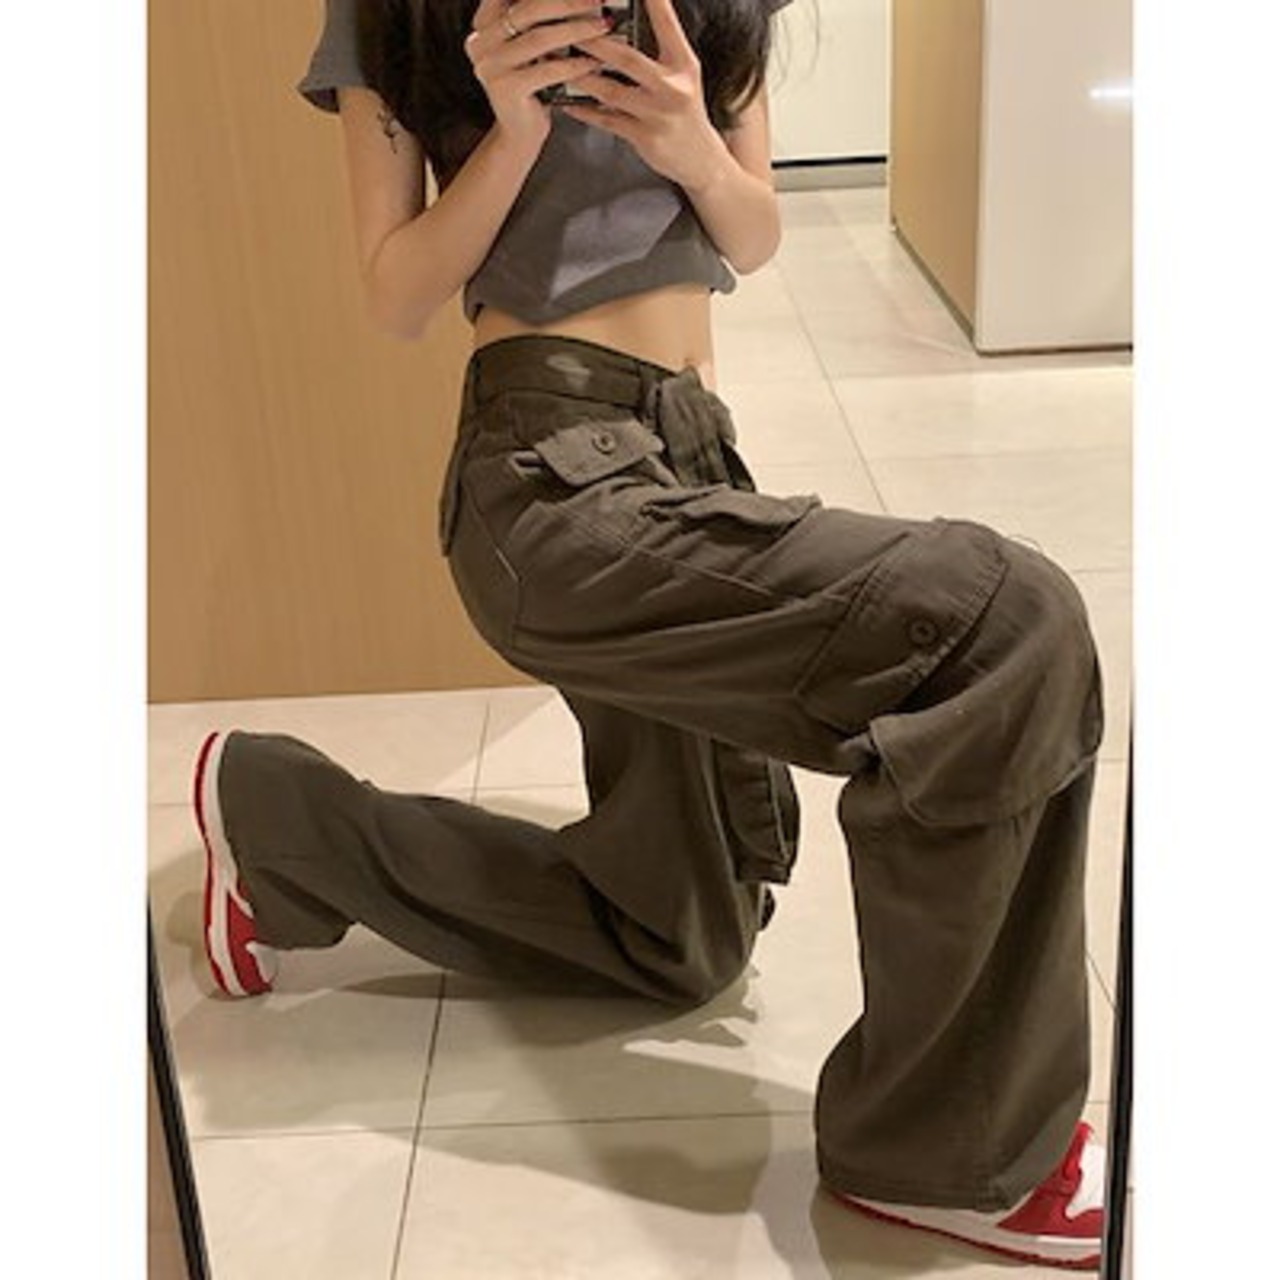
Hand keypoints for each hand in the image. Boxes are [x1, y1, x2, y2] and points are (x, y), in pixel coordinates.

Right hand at [465, 0, 610, 151]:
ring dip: (576, 30)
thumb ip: (538, 19)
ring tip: (602, 27)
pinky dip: (575, 64)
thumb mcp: (530, 46)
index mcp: (484, 25)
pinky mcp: (506, 89)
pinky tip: (594, 61)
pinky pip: (547, 70)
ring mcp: (490, 67)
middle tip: (596, 0)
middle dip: (566, 2)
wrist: (520, 133)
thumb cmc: (531, 86)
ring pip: (539, 38)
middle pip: (526, 10)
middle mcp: (480, 43)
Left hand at [559, 0, 732, 190]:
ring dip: (582, 76)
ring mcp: (658, 115)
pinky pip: (607, 121)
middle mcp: (673, 87)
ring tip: (561, 63)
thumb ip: (660, 50)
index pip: (666, 25)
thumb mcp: (683, 75)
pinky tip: (568, 102)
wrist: (699, 158)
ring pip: (611, 91)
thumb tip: (629, 19)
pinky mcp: (645, 138)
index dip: (653, 2)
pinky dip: (585, 110)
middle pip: (627, 58)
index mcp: (684, 65)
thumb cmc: (685, 110)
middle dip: (595, 43)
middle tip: (571, 29)